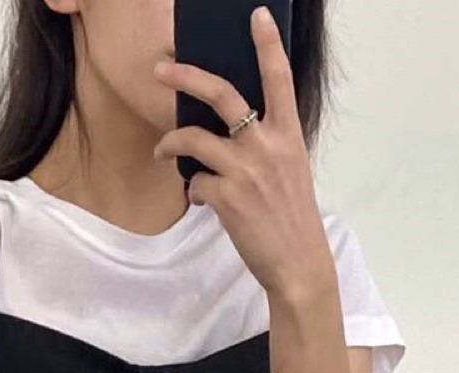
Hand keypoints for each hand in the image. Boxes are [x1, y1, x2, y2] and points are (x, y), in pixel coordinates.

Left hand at [151, 5, 334, 305]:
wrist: (297, 263)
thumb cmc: (292, 219)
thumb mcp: (291, 171)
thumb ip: (268, 145)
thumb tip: (231, 131)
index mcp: (288, 134)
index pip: (279, 78)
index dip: (267, 44)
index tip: (257, 16)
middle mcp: (266, 145)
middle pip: (221, 94)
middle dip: (186, 77)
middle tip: (162, 69)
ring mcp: (245, 170)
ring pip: (193, 138)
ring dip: (170, 142)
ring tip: (161, 149)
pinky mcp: (226, 197)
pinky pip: (195, 182)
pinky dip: (194, 190)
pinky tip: (202, 200)